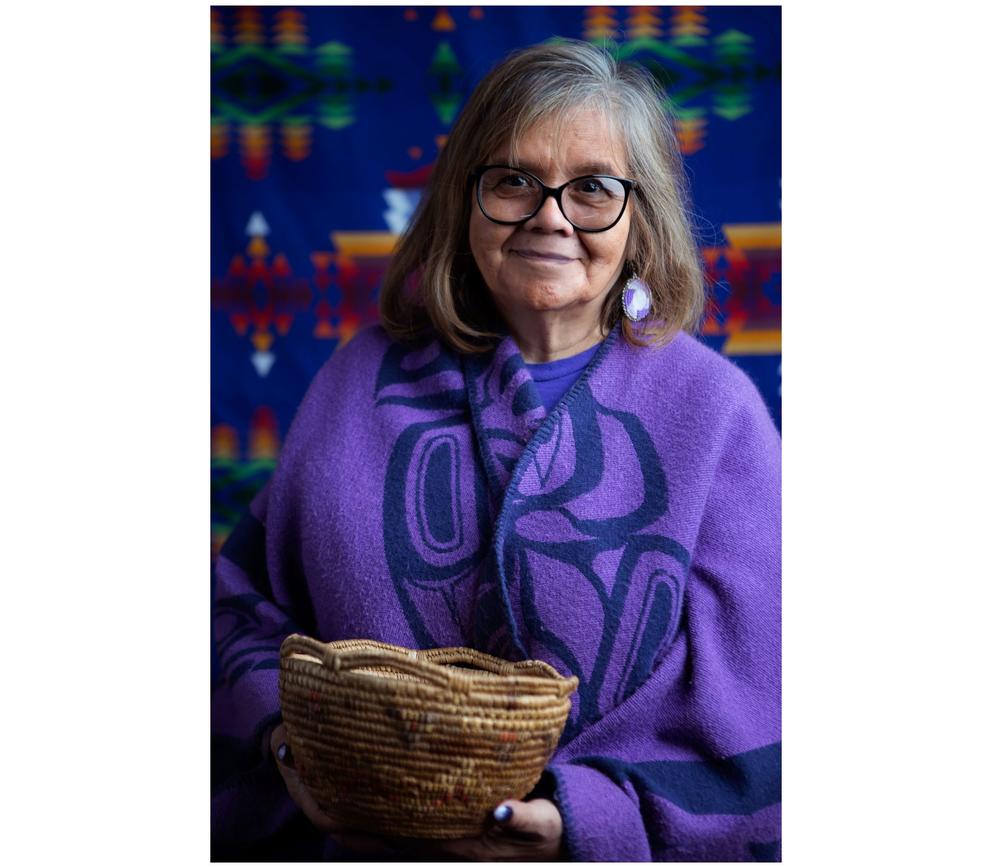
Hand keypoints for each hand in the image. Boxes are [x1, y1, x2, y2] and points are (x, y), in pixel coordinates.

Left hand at [270, 723, 563, 859]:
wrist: (551, 846)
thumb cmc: (545, 835)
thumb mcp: (543, 829)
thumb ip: (524, 821)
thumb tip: (498, 810)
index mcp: (434, 840)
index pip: (360, 828)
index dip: (320, 799)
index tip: (295, 756)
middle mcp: (414, 836)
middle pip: (340, 820)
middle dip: (305, 784)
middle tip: (284, 738)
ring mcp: (414, 825)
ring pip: (351, 811)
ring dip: (321, 779)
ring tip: (302, 735)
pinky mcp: (424, 812)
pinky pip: (373, 800)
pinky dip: (349, 777)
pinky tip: (346, 745)